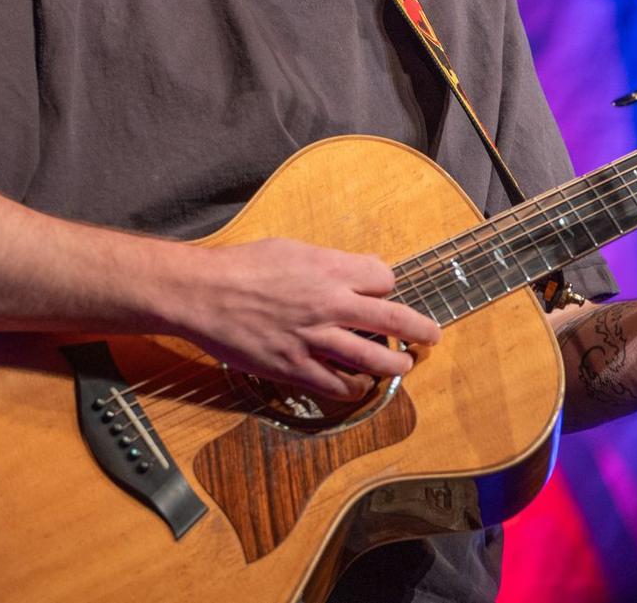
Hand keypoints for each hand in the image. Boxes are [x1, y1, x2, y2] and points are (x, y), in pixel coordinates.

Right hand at [180, 238, 440, 400]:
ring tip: (403, 366)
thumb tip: (348, 270)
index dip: (386, 285)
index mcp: (329, 268)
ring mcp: (315, 338)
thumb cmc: (242, 265)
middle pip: (394, 318)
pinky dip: (355, 388)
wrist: (204, 293)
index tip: (382, 292)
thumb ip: (324, 262)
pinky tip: (358, 386)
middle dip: (420, 329)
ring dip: (396, 364)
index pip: (383, 278)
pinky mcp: (296, 367)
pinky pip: (338, 385)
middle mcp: (330, 302)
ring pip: (374, 358)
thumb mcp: (290, 248)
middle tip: (431, 335)